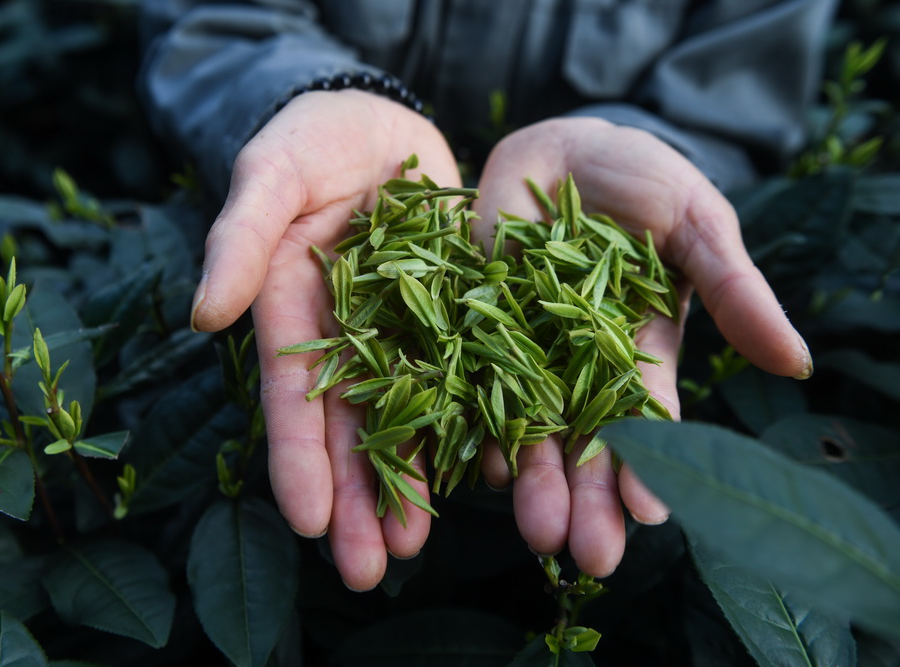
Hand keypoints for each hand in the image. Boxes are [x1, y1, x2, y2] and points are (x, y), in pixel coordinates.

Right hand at [190, 90, 460, 590]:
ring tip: (414, 545)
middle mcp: (344, 334)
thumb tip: (203, 317)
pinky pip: (463, 377)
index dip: (297, 458)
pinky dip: (471, 426)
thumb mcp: (271, 172)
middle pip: (347, 425)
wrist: (380, 123)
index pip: (292, 393)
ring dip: (407, 483)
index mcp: (290, 308)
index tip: (308, 520)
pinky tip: (483, 477)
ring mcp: (399, 331)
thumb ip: (238, 237)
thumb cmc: (312, 139)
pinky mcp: (451, 317)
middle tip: (367, 568)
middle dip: (354, 498)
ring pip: (403, 418)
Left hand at [472, 117, 811, 576]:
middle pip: (584, 442)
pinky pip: (466, 381)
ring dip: (530, 478)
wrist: (562, 148)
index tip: (650, 513)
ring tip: (534, 530)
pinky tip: (475, 465)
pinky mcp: (472, 327)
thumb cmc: (643, 182)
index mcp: (639, 352)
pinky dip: (468, 421)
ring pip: (525, 426)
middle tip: (587, 555)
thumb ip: (733, 290)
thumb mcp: (696, 227)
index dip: (648, 465)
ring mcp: (522, 350)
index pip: (646, 421)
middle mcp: (579, 366)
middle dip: (587, 497)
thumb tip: (793, 363)